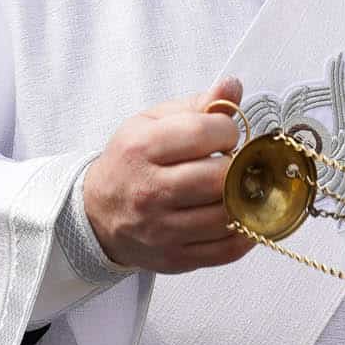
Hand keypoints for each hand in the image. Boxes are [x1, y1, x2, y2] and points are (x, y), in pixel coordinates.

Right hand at [85, 77, 250, 274]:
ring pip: (229, 215)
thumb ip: (196, 104)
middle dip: (240, 165)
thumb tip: (233, 86)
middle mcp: (150, 190)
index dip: (228, 129)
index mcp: (143, 148)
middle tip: (236, 162)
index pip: (205, 133)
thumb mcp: (152, 123)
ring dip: (246, 198)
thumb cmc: (131, 162)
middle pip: (220, 178)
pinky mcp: (175, 258)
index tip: (225, 134)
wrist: (97, 214)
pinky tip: (244, 215)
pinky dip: (247, 232)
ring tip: (240, 186)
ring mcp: (162, 229)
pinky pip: (227, 250)